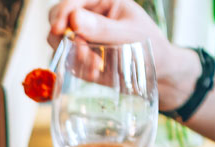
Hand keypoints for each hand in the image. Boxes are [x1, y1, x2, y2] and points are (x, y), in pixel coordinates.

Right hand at [46, 0, 200, 106]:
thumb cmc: (150, 45)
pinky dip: (78, 68)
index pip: (72, 0)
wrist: (157, 71)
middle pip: (57, 19)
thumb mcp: (128, 35)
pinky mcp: (81, 56)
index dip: (61, 13)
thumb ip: (102, 28)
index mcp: (102, 1)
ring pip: (59, 42)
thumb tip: (73, 18)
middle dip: (64, 38)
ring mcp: (83, 36)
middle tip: (82, 53)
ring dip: (73, 56)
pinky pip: (68, 60)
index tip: (58, 29)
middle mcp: (89, 16)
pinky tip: (97, 72)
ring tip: (95, 66)